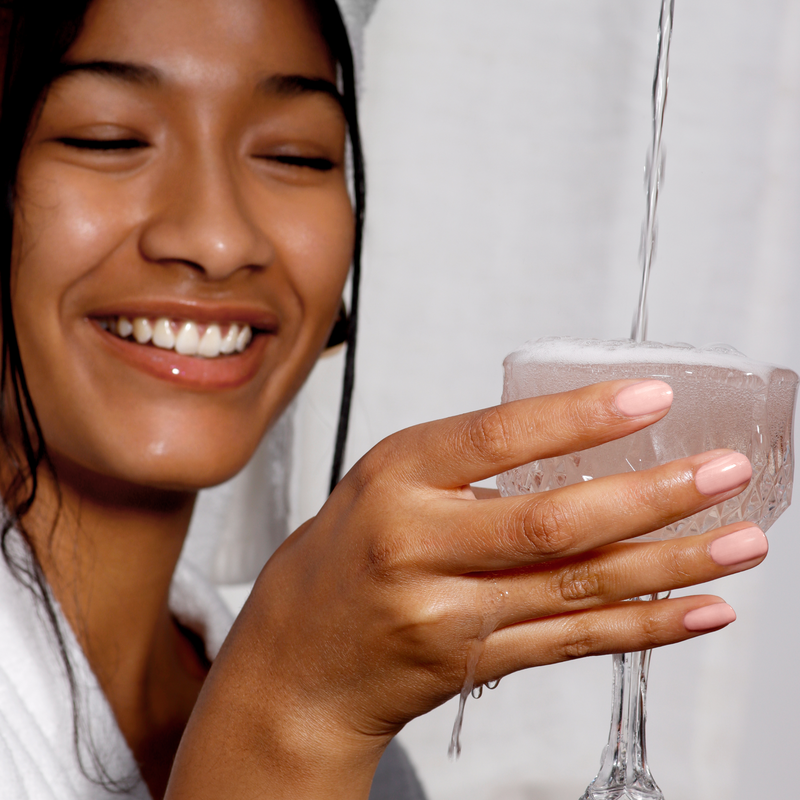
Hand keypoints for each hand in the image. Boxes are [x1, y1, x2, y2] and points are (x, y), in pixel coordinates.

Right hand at [169, 380, 765, 798]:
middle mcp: (417, 545)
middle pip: (552, 524)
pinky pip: (571, 644)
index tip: (651, 398)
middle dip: (650, 497)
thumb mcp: (385, 480)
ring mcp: (447, 615)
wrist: (297, 660)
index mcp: (396, 478)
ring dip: (670, 564)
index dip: (580, 419)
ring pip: (578, 589)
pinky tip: (698, 611)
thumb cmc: (344, 555)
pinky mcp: (474, 664)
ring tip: (741, 541)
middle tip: (724, 472)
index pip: (497, 438)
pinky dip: (643, 627)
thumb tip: (576, 433)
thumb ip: (467, 461)